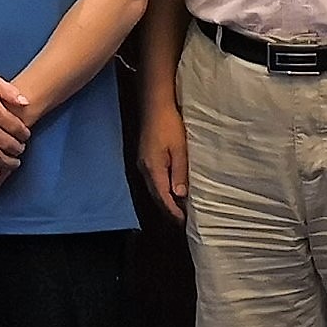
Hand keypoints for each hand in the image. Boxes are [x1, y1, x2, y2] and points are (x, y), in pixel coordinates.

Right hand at [138, 94, 189, 222]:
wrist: (155, 105)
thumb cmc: (170, 124)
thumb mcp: (179, 148)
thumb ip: (179, 172)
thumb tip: (180, 195)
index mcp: (153, 168)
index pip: (162, 197)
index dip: (172, 210)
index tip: (183, 221)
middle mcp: (145, 169)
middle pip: (156, 195)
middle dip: (168, 209)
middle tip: (182, 220)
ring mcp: (143, 163)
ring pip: (154, 188)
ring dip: (165, 199)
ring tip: (179, 208)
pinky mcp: (145, 158)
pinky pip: (153, 180)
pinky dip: (162, 189)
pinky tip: (171, 189)